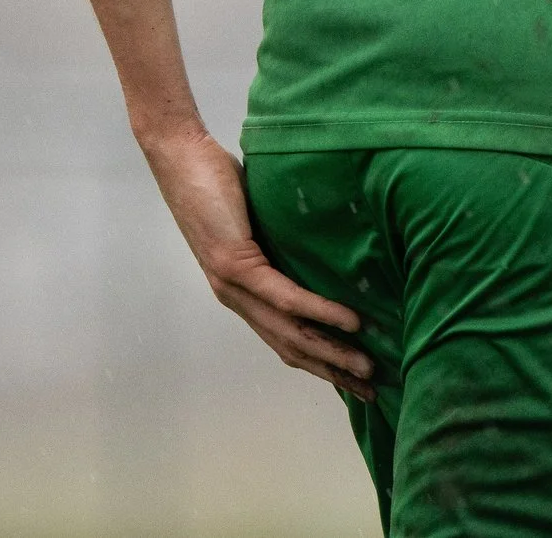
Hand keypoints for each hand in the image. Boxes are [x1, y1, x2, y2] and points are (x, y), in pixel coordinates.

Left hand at [139, 126, 374, 398]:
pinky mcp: (236, 264)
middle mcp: (236, 298)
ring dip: (331, 352)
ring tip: (367, 366)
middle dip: (332, 371)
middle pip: (291, 347)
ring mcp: (234, 285)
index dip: (319, 364)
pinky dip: (320, 312)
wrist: (180, 158)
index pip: (285, 340)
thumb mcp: (260, 220)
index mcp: (241, 292)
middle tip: (371, 392)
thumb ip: (283, 241)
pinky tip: (350, 322)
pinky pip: (285, 296)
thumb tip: (327, 244)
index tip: (353, 381)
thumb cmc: (218, 181)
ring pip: (289, 332)